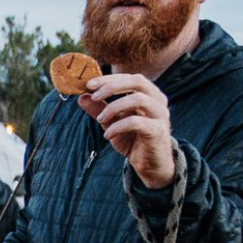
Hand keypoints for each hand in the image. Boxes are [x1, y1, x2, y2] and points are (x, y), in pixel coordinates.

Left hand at [80, 73, 175, 187]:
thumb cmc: (132, 140)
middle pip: (138, 81)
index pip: (130, 77)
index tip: (89, 84)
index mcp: (149, 94)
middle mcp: (158, 100)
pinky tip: (107, 135)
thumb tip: (82, 97)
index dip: (109, 79)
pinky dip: (117, 126)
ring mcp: (160, 115)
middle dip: (112, 86)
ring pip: (138, 99)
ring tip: (100, 119)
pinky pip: (136, 122)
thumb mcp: (112, 123)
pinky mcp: (158, 131)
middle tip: (94, 96)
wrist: (148, 164)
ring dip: (113, 107)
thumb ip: (99, 110)